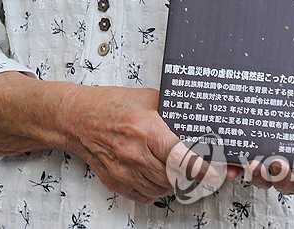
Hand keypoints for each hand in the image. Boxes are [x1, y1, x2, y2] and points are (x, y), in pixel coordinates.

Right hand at [58, 86, 190, 202]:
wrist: (75, 118)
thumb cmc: (108, 106)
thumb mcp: (145, 97)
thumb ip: (172, 109)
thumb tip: (199, 117)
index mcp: (146, 130)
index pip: (181, 158)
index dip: (202, 169)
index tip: (217, 173)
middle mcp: (135, 154)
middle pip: (175, 177)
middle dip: (189, 173)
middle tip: (197, 166)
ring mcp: (124, 171)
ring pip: (162, 188)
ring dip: (171, 180)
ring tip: (168, 162)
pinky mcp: (116, 182)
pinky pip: (146, 195)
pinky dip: (155, 187)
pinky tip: (153, 170)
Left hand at [245, 77, 293, 196]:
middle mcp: (292, 163)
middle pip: (288, 183)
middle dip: (283, 177)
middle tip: (279, 163)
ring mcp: (269, 157)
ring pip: (264, 178)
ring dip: (259, 176)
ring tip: (255, 163)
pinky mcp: (249, 147)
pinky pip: (240, 164)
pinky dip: (235, 168)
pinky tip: (231, 164)